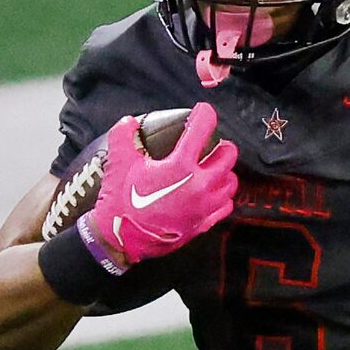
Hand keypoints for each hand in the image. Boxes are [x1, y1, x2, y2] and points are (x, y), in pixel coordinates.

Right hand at [78, 104, 239, 272]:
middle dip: (222, 145)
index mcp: (180, 165)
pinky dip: (223, 195)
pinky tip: (212, 192)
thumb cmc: (121, 199)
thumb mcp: (118, 162)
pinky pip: (226, 204)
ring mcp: (206, 205)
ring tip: (213, 168)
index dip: (205, 114)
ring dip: (225, 171)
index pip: (202, 129)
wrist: (122, 238)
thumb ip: (123, 135)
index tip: (203, 111)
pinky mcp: (205, 222)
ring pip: (231, 181)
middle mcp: (200, 184)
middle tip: (212, 144)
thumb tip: (129, 121)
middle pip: (228, 155)